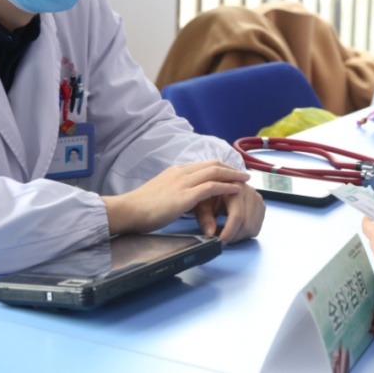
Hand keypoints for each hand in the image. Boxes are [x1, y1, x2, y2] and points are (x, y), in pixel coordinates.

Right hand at [102, 160, 247, 235]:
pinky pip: (211, 187)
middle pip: (212, 164)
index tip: (231, 171)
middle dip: (231, 168)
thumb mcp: (160, 193)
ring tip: (246, 179)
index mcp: (175, 172)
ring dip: (233, 175)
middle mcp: (181, 173)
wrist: (128, 210)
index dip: (220, 167)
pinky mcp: (185, 196)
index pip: (203, 164)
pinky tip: (237, 190)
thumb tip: (182, 198)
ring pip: (214, 172)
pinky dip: (227, 187)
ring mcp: (183, 183)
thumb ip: (174, 192)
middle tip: (244, 173)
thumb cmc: (140, 207)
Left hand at [193, 182, 265, 244]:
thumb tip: (210, 233)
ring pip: (252, 228)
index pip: (237, 215)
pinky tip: (234, 228)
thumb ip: (205, 218)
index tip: (220, 241)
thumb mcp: (202, 203)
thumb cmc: (209, 194)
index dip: (229, 232)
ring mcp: (258, 199)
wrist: (220, 186)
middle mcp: (250, 192)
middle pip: (247, 224)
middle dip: (233, 237)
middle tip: (220, 240)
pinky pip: (256, 227)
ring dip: (238, 236)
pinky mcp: (261, 206)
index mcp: (235, 187)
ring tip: (226, 232)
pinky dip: (245, 233)